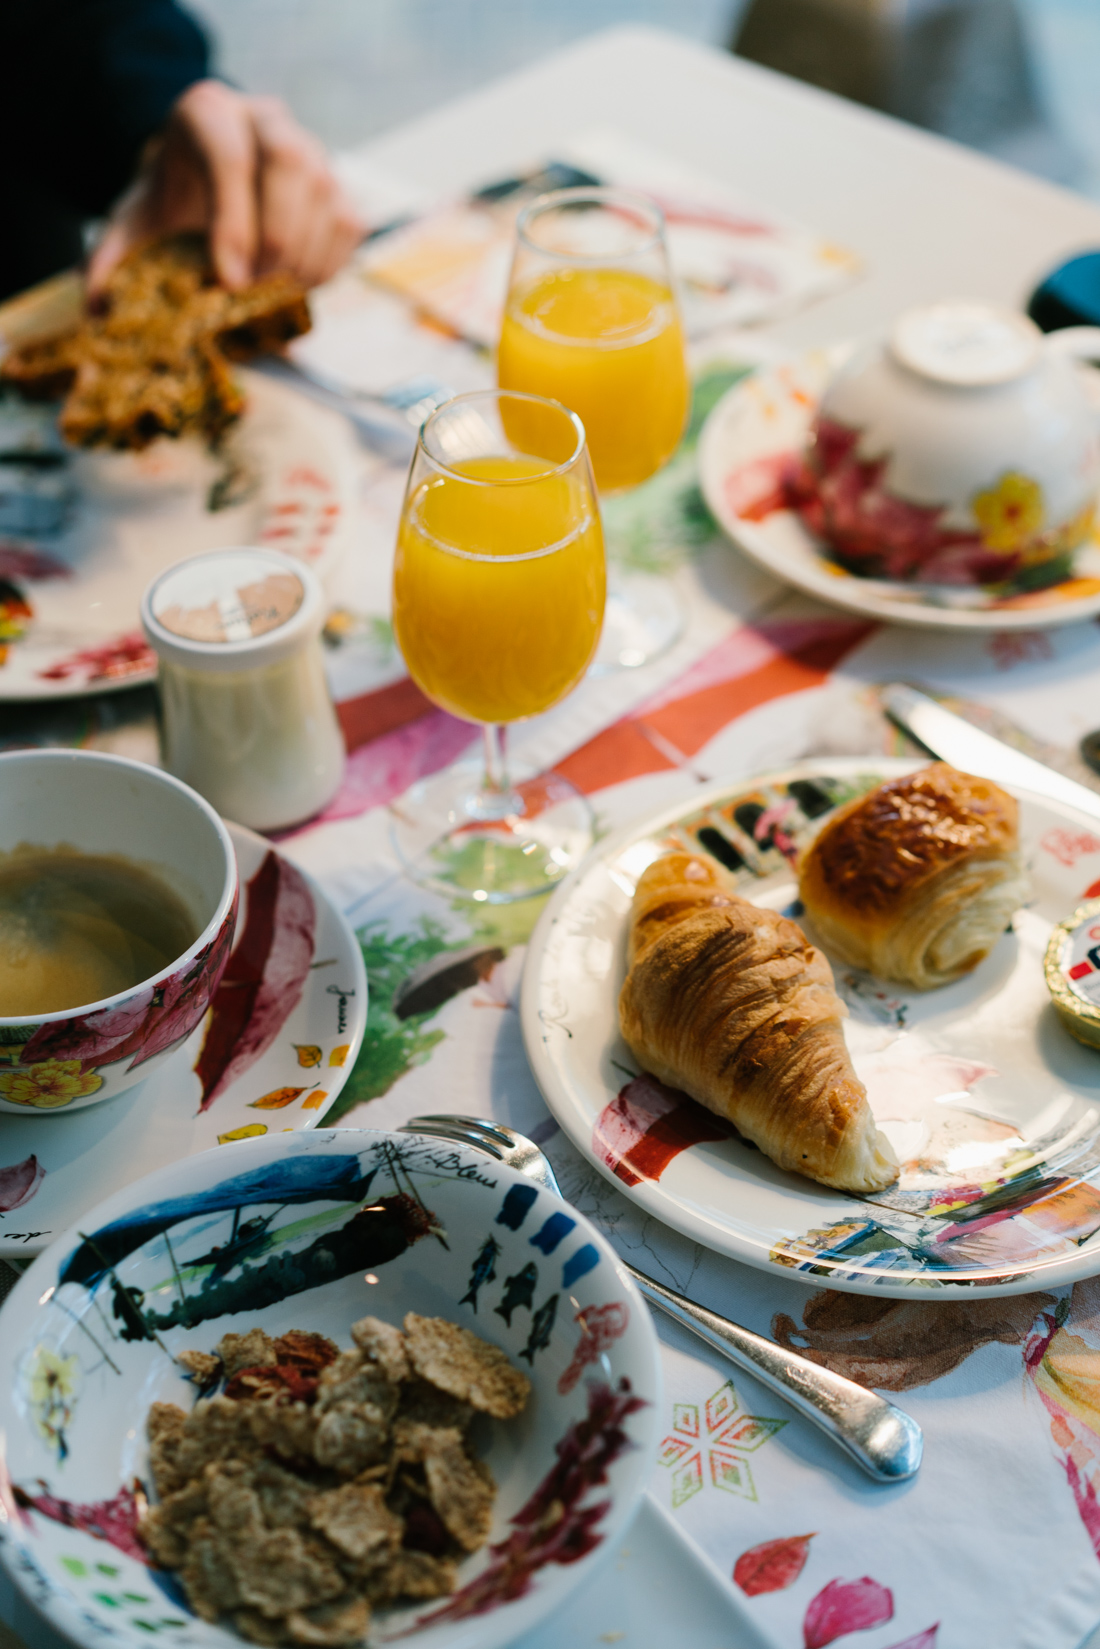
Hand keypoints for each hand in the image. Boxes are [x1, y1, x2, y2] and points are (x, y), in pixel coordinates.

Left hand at [87, 80, 364, 293]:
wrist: (207, 188)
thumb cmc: (172, 204)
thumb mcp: (132, 224)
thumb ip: (110, 260)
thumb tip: (98, 308)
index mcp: (209, 114)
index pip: (230, 156)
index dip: (233, 222)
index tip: (228, 282)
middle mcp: (266, 119)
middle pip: (291, 162)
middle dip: (277, 238)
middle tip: (254, 292)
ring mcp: (311, 149)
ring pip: (328, 196)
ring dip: (303, 260)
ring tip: (272, 297)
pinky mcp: (338, 186)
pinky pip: (348, 225)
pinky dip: (327, 266)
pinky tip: (295, 288)